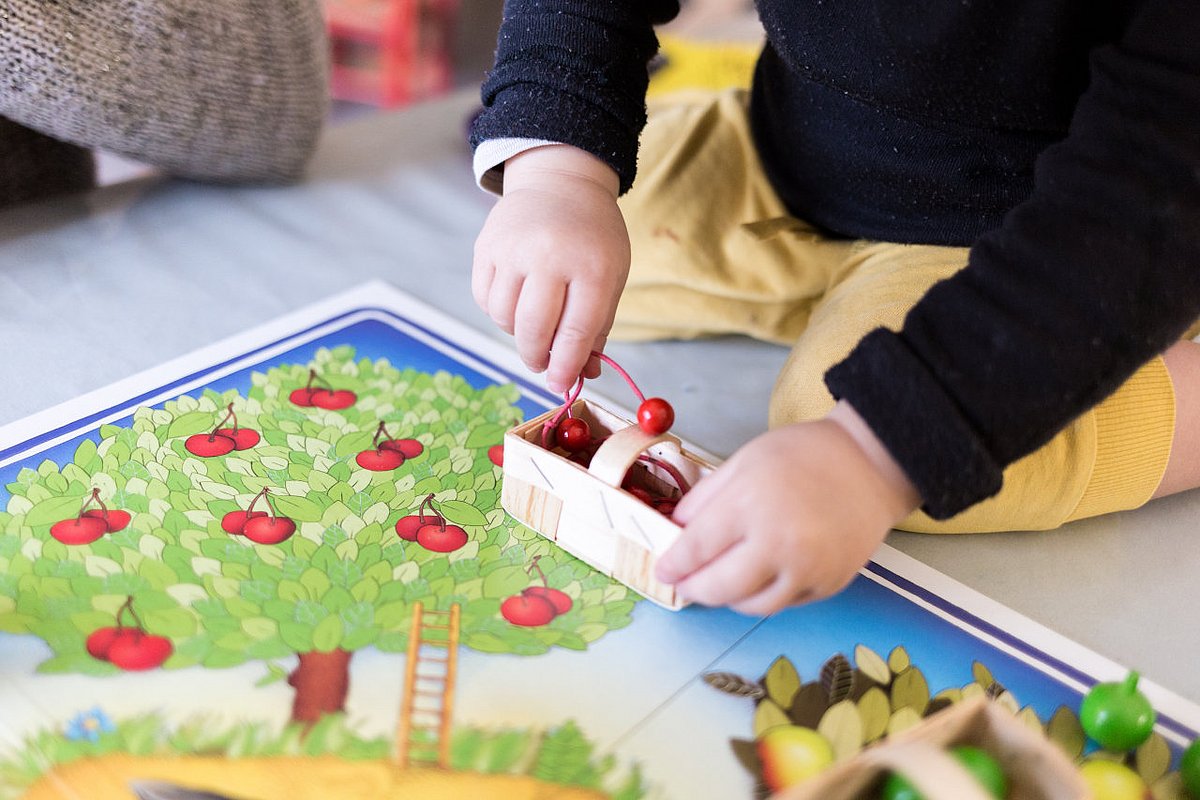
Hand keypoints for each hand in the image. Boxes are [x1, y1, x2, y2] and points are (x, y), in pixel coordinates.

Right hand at [473, 145, 629, 392]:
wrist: (560, 183)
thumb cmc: (591, 238)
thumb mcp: (611, 276)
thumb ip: (597, 327)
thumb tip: (584, 374)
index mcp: (592, 266)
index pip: (576, 332)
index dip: (567, 366)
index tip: (560, 384)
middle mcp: (550, 256)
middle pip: (534, 330)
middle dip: (537, 358)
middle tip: (541, 363)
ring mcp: (513, 249)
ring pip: (504, 318)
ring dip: (517, 333)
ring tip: (533, 322)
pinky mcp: (486, 246)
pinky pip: (485, 298)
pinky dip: (498, 311)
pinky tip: (516, 300)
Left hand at [655, 402, 920, 615]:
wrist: (871, 464)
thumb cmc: (804, 455)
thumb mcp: (743, 461)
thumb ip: (705, 499)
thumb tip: (676, 532)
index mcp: (750, 505)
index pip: (696, 548)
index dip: (674, 564)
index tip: (662, 570)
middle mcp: (778, 544)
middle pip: (719, 587)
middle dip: (693, 589)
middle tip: (683, 584)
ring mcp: (806, 569)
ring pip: (751, 606)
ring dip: (727, 598)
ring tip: (718, 583)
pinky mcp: (828, 584)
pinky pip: (784, 603)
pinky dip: (763, 596)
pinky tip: (757, 578)